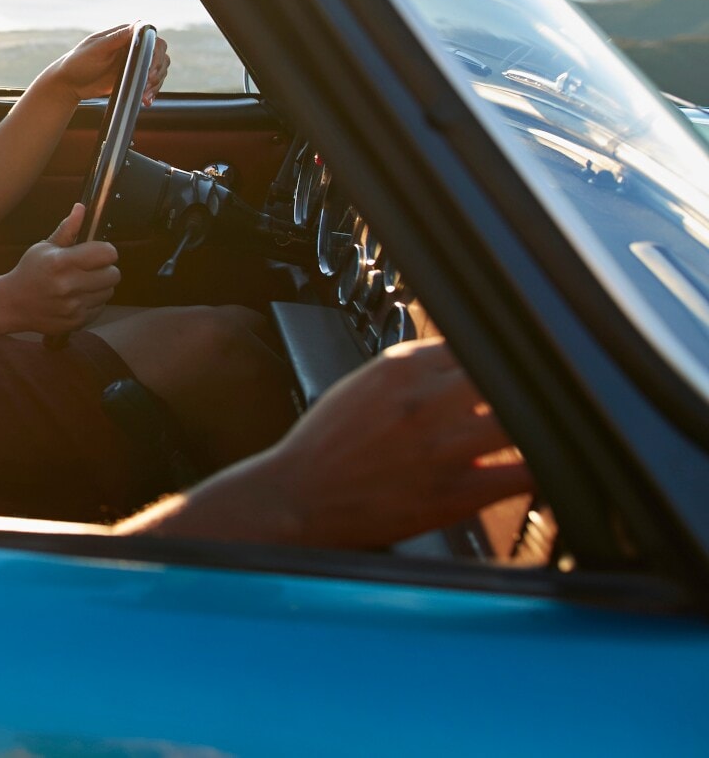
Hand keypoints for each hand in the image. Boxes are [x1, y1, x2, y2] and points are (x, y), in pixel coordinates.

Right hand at [2, 204, 120, 334]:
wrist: (12, 304)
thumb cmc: (30, 271)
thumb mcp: (44, 247)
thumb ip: (67, 230)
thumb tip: (81, 208)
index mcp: (61, 262)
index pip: (106, 253)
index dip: (105, 251)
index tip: (97, 251)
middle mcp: (68, 285)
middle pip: (113, 274)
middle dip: (105, 269)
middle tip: (90, 268)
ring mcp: (73, 306)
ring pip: (109, 292)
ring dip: (100, 286)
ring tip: (82, 283)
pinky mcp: (76, 322)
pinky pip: (100, 308)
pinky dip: (93, 302)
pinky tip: (77, 298)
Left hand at [41, 25, 170, 106]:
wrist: (69, 84)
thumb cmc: (78, 62)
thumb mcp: (97, 48)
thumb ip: (117, 38)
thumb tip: (138, 25)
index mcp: (124, 35)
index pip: (152, 38)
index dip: (156, 52)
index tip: (150, 68)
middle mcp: (132, 47)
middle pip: (160, 54)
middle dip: (157, 70)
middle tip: (148, 83)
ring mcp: (133, 63)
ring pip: (158, 69)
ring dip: (156, 83)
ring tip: (145, 94)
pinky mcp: (132, 78)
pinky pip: (150, 83)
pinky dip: (152, 91)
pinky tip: (146, 100)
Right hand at [245, 338, 530, 548]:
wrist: (296, 496)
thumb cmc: (325, 445)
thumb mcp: (361, 385)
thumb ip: (411, 370)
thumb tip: (459, 361)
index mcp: (401, 367)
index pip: (476, 345)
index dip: (501, 360)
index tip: (516, 370)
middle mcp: (425, 401)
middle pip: (506, 377)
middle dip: (528, 387)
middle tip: (543, 398)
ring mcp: (442, 447)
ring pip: (521, 422)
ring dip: (539, 427)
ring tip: (545, 432)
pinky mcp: (454, 494)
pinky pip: (521, 477)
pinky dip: (541, 471)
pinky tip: (545, 469)